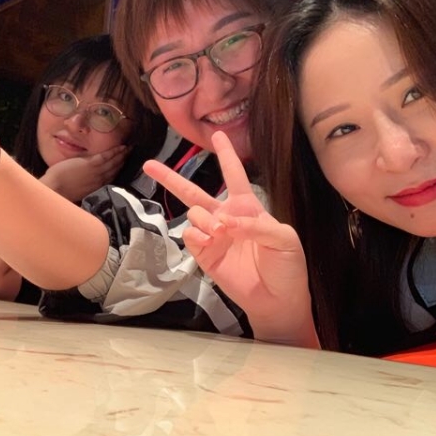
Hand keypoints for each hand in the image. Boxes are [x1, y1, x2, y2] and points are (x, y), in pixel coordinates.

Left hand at [40, 145, 127, 201]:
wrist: (54, 189)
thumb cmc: (61, 191)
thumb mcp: (78, 189)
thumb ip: (86, 184)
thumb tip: (88, 179)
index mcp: (96, 186)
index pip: (112, 177)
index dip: (119, 169)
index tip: (125, 163)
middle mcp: (99, 180)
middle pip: (115, 169)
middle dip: (124, 161)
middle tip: (131, 153)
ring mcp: (96, 172)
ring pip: (113, 162)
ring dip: (122, 155)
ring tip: (129, 149)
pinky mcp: (90, 165)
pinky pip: (106, 157)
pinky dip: (115, 152)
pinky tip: (121, 147)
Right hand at [143, 132, 318, 347]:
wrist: (277, 300)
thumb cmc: (287, 266)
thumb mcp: (284, 239)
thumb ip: (257, 225)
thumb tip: (224, 222)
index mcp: (247, 208)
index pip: (234, 175)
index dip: (226, 155)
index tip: (217, 135)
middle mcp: (225, 218)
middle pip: (194, 192)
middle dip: (171, 178)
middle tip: (148, 166)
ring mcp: (212, 237)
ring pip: (194, 214)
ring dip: (204, 219)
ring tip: (219, 232)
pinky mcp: (204, 256)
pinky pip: (190, 237)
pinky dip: (196, 236)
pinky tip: (209, 242)